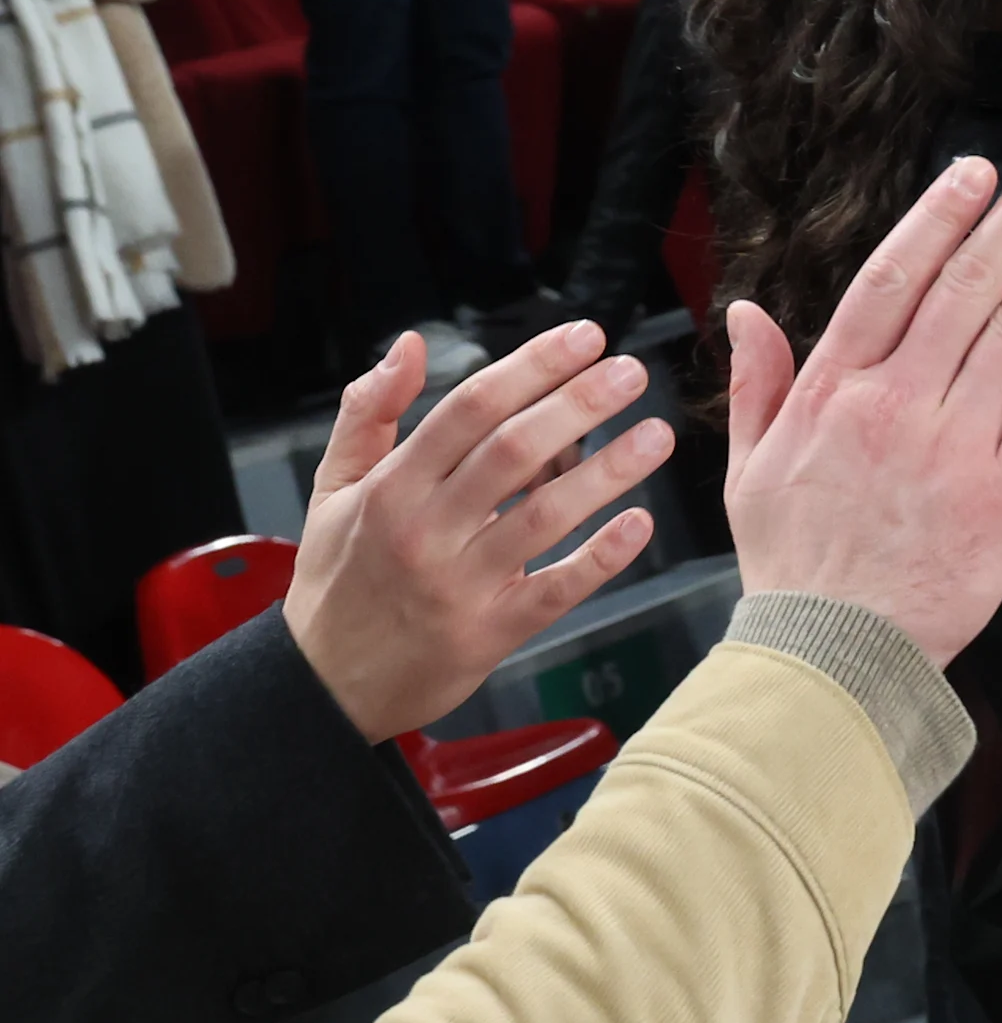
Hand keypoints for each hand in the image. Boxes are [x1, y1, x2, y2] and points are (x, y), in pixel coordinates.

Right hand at [283, 324, 674, 740]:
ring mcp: (460, 584)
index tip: (585, 337)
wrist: (323, 685)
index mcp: (392, 487)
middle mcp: (426, 530)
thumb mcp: (332, 490)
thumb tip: (410, 346)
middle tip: (633, 372)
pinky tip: (639, 523)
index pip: (469, 409)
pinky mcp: (489, 633)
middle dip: (578, 404)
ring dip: (607, 472)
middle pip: (512, 452)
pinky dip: (600, 557)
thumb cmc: (339, 578)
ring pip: (542, 517)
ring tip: (656, 435)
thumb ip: (368, 413)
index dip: (532, 366)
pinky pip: (555, 590)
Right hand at [720, 145, 1001, 667]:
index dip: (936, 220)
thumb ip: (761, 381)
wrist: (831, 655)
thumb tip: (746, 309)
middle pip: (966, 290)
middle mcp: (898, 404)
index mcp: (836, 391)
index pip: (890, 282)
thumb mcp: (751, 467)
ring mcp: (956, 446)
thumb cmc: (794, 564)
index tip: (975, 171)